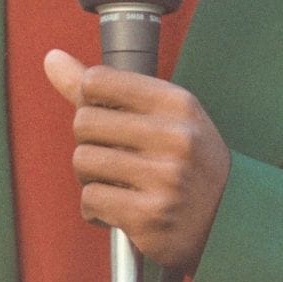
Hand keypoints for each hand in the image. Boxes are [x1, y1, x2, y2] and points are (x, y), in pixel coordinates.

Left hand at [43, 48, 230, 270]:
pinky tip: (120, 211)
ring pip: (83, 161)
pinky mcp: (149, 216)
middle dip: (89, 142)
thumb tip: (52, 58)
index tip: (105, 117)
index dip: (89, 100)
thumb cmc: (188, 162)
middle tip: (114, 158)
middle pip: (83, 122)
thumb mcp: (163, 116)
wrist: (230, 223)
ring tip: (119, 185)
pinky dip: (96, 209)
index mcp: (177, 104)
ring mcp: (163, 178)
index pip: (98, 80)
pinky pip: (90, 200)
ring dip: (91, 178)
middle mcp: (174, 138)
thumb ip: (106, 89)